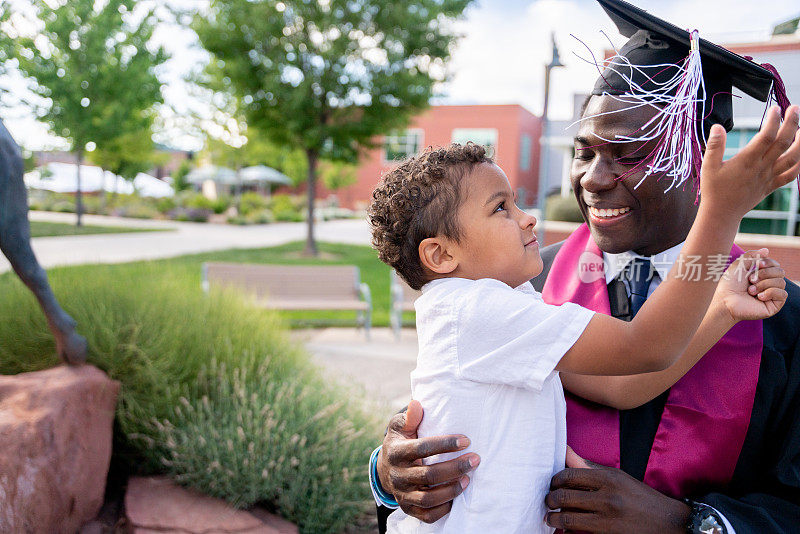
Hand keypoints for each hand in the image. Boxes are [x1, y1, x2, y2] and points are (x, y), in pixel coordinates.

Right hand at [377, 400, 479, 522]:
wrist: (385, 468)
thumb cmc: (400, 441)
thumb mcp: (400, 427)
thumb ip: (410, 417)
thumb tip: (417, 404)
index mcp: (397, 452)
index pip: (422, 448)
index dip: (445, 444)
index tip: (467, 440)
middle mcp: (397, 475)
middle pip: (429, 475)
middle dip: (455, 467)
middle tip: (475, 459)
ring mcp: (402, 494)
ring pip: (428, 498)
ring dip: (451, 489)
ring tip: (468, 479)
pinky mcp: (408, 507)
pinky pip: (426, 515)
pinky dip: (443, 509)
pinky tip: (456, 497)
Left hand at [545, 452, 690, 532]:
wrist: (670, 524)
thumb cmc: (641, 497)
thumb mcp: (618, 477)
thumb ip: (588, 466)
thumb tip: (565, 450)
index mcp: (609, 478)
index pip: (569, 475)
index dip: (555, 480)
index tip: (553, 484)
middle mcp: (608, 498)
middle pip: (564, 497)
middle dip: (550, 500)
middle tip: (549, 502)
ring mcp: (608, 520)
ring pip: (568, 518)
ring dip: (554, 519)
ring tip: (551, 518)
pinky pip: (579, 533)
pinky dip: (568, 531)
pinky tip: (565, 530)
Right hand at [700, 105, 799, 219]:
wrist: (722, 214)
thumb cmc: (713, 190)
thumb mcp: (708, 166)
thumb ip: (714, 146)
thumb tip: (718, 126)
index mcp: (747, 161)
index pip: (766, 136)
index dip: (773, 120)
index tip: (775, 108)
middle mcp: (761, 168)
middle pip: (783, 142)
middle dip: (792, 123)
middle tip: (794, 108)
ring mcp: (769, 177)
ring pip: (793, 158)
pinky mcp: (771, 186)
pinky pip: (791, 175)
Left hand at [716, 248, 787, 320]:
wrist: (725, 301)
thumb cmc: (729, 284)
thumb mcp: (739, 265)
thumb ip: (751, 256)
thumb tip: (766, 250)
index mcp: (761, 275)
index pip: (775, 265)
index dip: (769, 262)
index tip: (758, 264)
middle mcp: (768, 284)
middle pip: (780, 272)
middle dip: (765, 274)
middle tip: (751, 280)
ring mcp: (771, 295)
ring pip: (781, 282)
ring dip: (764, 284)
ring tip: (751, 290)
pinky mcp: (774, 305)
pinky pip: (783, 294)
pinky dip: (770, 293)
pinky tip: (759, 297)